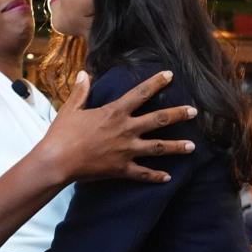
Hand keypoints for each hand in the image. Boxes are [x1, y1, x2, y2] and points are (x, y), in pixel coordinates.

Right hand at [33, 71, 197, 184]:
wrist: (57, 161)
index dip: (156, 82)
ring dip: (176, 147)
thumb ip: (81, 91)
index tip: (170, 75)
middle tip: (194, 111)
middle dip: (178, 114)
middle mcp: (126, 129)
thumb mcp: (71, 109)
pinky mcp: (122, 169)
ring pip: (158, 148)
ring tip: (192, 146)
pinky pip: (143, 173)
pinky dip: (156, 176)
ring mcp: (126, 150)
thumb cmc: (62, 134)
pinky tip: (168, 177)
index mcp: (114, 112)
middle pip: (158, 120)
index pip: (141, 93)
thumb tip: (84, 73)